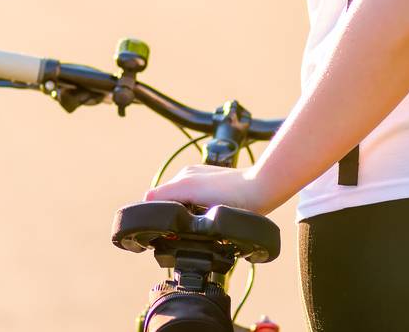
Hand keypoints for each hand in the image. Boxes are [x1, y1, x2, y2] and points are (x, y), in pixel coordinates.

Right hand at [142, 164, 284, 216]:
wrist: (262, 189)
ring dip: (185, 216)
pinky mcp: (215, 187)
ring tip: (196, 227)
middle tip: (181, 233)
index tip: (164, 230)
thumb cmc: (233, 194)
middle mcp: (190, 176)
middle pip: (170, 202)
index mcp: (183, 178)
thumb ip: (167, 195)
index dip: (158, 214)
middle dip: (172, 217)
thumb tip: (146, 201)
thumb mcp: (193, 193)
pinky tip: (207, 219)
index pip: (157, 198)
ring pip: (183, 204)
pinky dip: (196, 212)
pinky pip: (196, 202)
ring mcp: (203, 181)